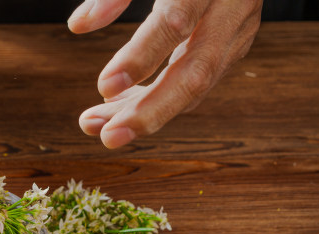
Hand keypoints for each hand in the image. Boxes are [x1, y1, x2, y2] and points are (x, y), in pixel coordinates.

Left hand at [69, 0, 261, 147]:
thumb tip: (78, 26)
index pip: (175, 20)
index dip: (140, 57)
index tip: (103, 87)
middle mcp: (232, 6)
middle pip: (196, 71)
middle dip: (149, 111)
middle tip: (106, 136)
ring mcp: (240, 28)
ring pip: (198, 85)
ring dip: (147, 113)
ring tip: (98, 127)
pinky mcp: (236, 42)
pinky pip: (199, 82)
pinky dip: (160, 99)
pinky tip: (123, 109)